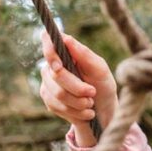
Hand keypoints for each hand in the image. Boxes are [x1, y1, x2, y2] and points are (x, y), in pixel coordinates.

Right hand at [38, 32, 117, 146]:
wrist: (104, 111)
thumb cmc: (103, 85)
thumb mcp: (100, 69)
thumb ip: (83, 54)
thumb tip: (66, 38)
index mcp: (65, 51)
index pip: (47, 41)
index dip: (50, 52)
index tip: (59, 66)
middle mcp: (52, 65)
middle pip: (56, 75)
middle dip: (78, 87)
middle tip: (92, 92)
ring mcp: (48, 83)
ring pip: (58, 93)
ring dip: (79, 102)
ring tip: (90, 103)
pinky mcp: (48, 100)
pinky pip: (57, 106)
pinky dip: (76, 111)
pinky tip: (85, 111)